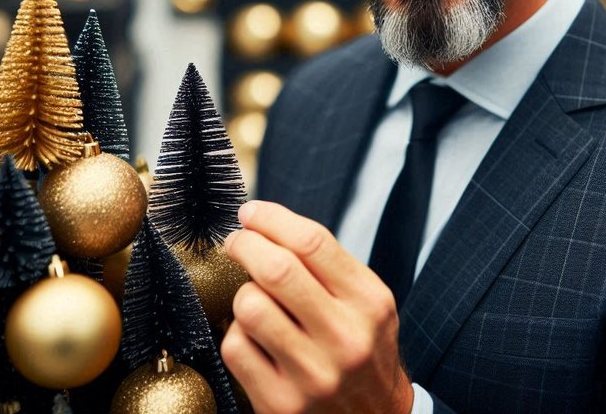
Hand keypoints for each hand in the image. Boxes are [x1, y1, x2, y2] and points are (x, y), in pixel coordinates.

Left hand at [222, 201, 414, 413]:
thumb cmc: (365, 346)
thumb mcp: (368, 300)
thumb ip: (328, 264)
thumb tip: (267, 224)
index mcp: (368, 302)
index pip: (312, 242)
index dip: (272, 219)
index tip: (251, 212)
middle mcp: (344, 338)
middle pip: (277, 270)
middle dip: (245, 243)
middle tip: (236, 240)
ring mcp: (312, 375)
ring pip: (250, 307)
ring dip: (244, 292)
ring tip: (254, 295)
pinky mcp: (280, 404)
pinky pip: (236, 347)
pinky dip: (237, 331)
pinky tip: (254, 333)